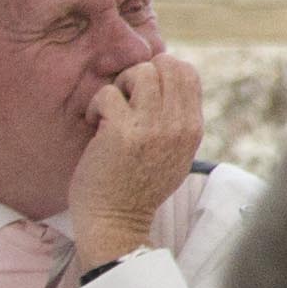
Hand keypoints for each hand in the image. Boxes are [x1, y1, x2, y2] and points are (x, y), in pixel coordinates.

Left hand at [66, 53, 202, 268]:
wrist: (117, 222)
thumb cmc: (139, 186)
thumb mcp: (175, 153)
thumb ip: (177, 121)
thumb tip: (166, 82)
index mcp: (192, 128)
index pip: (188, 73)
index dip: (162, 72)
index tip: (143, 93)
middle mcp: (177, 125)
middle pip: (167, 66)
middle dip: (141, 73)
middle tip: (126, 97)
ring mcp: (151, 128)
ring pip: (140, 73)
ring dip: (120, 85)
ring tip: (111, 108)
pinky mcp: (121, 132)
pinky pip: (107, 93)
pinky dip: (95, 104)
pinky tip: (94, 124)